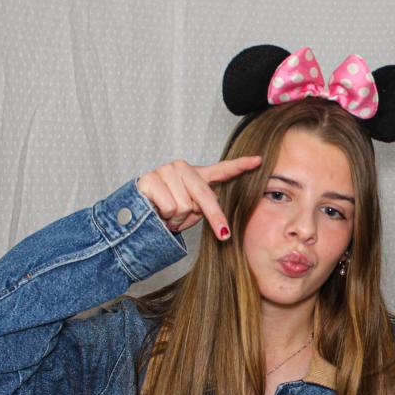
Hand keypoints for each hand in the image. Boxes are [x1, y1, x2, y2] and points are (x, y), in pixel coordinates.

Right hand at [136, 156, 260, 240]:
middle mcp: (182, 168)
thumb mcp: (191, 212)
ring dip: (177, 218)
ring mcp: (165, 171)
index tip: (259, 160)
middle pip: (205, 196)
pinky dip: (164, 216)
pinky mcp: (150, 178)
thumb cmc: (166, 213)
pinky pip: (169, 206)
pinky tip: (156, 210)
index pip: (221, 169)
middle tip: (222, 234)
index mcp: (195, 175)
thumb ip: (206, 211)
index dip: (241, 165)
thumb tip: (225, 232)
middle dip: (214, 217)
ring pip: (184, 205)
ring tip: (167, 215)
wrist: (135, 215)